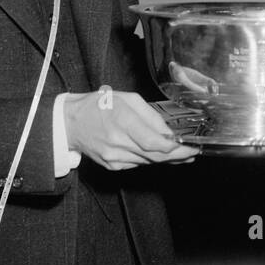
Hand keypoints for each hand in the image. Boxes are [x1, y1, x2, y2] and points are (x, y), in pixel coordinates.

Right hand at [64, 89, 196, 170]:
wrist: (71, 123)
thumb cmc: (99, 106)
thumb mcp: (128, 99)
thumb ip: (151, 116)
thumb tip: (169, 133)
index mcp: (122, 121)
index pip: (154, 143)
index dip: (175, 149)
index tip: (191, 147)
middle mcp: (117, 142)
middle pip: (155, 156)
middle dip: (177, 156)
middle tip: (193, 153)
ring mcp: (114, 157)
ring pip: (148, 161)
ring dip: (166, 159)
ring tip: (182, 154)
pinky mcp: (112, 165)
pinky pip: (138, 164)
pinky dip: (150, 159)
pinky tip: (159, 154)